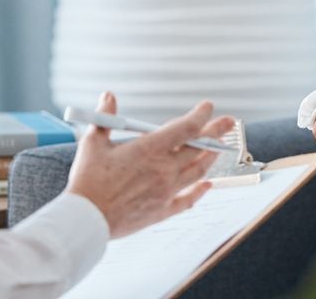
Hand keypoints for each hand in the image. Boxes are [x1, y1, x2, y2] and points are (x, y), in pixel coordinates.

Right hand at [65, 92, 236, 237]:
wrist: (87, 219)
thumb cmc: (87, 180)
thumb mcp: (92, 143)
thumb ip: (105, 118)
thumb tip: (108, 96)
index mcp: (150, 149)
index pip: (186, 127)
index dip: (201, 115)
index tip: (208, 107)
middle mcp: (164, 169)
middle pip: (199, 147)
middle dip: (216, 132)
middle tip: (229, 123)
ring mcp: (166, 191)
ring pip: (198, 171)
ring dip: (210, 158)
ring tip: (218, 149)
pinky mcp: (162, 210)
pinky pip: (188, 200)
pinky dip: (200, 191)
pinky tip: (208, 185)